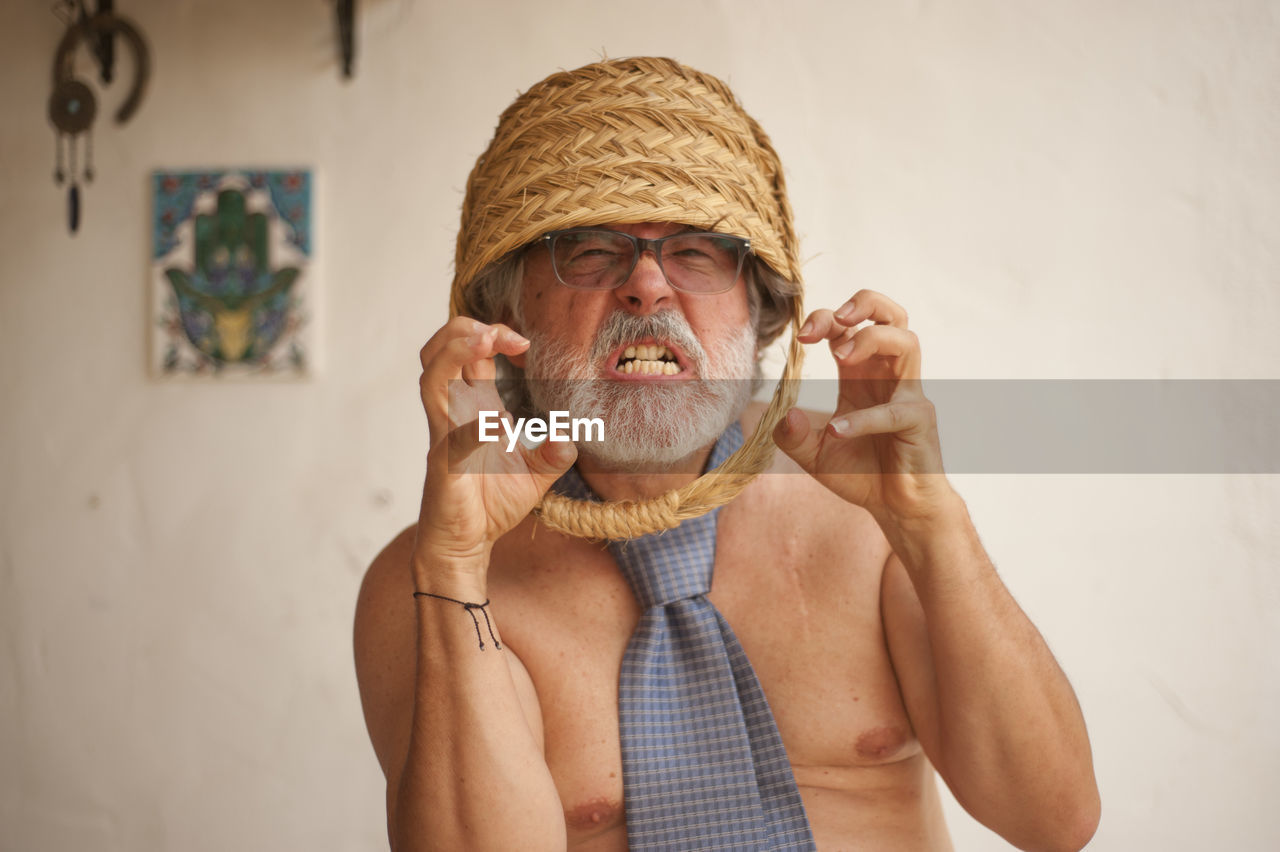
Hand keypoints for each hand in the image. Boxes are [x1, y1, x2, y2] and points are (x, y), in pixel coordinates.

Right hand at [413, 317, 575, 585]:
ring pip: (431, 375)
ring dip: (455, 351)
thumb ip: (555, 453)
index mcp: (476, 407)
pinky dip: (471, 418)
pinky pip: (450, 429)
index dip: (493, 334)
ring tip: (486, 340)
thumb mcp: (537, 475)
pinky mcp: (443, 459)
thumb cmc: (491, 505)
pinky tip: (496, 422)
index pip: (470, 352)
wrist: (465, 545)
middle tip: (500, 333)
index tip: (524, 343)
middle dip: (465, 329)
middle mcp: (455, 412)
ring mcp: (444, 432)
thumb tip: (572, 436)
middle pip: (439, 350)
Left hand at [773, 290, 953, 524]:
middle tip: (836, 320)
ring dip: (870, 339)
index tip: (802, 335)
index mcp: (861, 375)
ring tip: (839, 358)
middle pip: (892, 315)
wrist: (896, 509)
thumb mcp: (814, 456)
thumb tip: (783, 414)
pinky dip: (864, 418)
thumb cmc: (862, 475)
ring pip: (906, 342)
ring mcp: (909, 395)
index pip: (849, 328)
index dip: (826, 320)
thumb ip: (792, 438)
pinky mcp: (919, 421)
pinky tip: (838, 431)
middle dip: (864, 303)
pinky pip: (895, 409)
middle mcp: (888, 377)